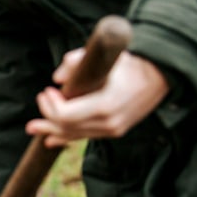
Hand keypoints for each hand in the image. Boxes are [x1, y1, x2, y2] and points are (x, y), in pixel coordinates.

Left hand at [25, 50, 168, 147]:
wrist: (162, 75)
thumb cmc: (132, 64)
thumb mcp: (107, 56)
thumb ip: (78, 61)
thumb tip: (58, 77)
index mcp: (105, 105)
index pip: (65, 115)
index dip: (50, 106)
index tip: (47, 90)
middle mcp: (108, 123)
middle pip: (66, 128)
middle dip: (46, 121)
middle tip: (35, 111)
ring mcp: (112, 130)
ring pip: (74, 135)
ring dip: (52, 132)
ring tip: (34, 129)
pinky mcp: (115, 131)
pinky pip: (86, 137)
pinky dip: (67, 137)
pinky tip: (52, 140)